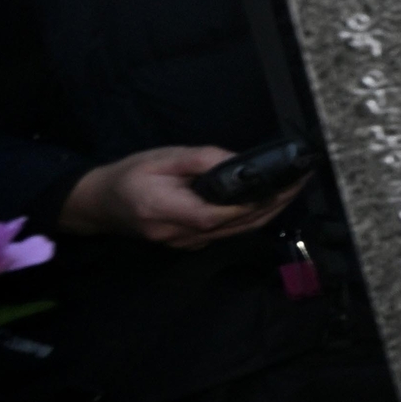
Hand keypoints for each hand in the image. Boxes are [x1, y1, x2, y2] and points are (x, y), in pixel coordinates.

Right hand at [62, 145, 292, 249]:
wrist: (100, 203)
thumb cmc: (129, 176)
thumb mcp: (162, 158)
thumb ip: (201, 160)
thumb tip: (238, 162)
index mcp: (166, 211)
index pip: (217, 214)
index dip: (251, 203)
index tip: (282, 186)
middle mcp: (179, 234)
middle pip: (236, 225)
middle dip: (273, 205)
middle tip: (300, 182)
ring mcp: (185, 243)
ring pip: (236, 232)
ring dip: (268, 212)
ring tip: (293, 189)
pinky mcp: (191, 243)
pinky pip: (228, 232)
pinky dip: (251, 217)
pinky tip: (268, 201)